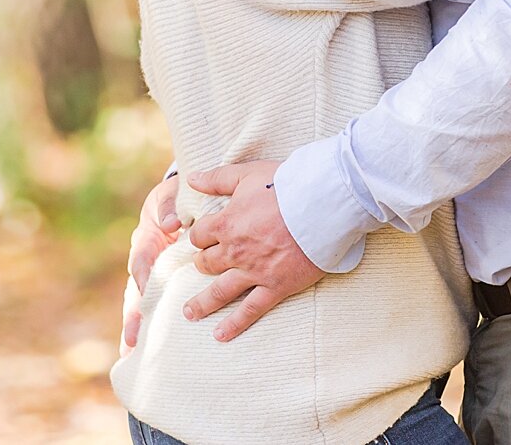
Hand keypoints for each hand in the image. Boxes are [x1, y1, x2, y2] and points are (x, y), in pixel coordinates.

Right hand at [122, 172, 182, 350]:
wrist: (180, 198)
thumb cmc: (177, 197)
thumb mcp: (172, 195)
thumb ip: (170, 206)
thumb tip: (171, 224)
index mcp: (146, 238)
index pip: (142, 260)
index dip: (144, 277)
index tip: (146, 294)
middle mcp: (143, 259)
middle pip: (135, 291)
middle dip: (133, 315)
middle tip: (131, 341)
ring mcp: (149, 273)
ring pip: (140, 302)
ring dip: (136, 326)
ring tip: (131, 352)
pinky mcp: (160, 281)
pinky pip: (155, 303)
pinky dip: (150, 323)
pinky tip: (147, 346)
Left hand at [181, 161, 325, 341]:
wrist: (321, 204)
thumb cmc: (286, 184)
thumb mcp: (247, 174)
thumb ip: (216, 178)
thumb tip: (191, 179)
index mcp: (226, 223)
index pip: (199, 235)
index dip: (199, 235)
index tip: (203, 237)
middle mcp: (235, 251)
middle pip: (206, 263)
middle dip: (201, 264)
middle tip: (201, 267)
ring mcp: (254, 272)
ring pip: (220, 291)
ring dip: (202, 303)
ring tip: (189, 313)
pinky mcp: (275, 286)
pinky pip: (250, 310)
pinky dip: (234, 324)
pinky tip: (220, 335)